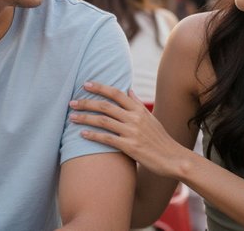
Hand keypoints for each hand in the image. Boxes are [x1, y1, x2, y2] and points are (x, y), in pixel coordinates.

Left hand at [69, 82, 189, 177]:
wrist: (172, 158)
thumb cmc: (160, 138)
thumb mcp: (151, 118)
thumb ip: (137, 104)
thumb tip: (129, 89)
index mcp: (139, 110)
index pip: (116, 93)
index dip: (100, 87)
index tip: (85, 84)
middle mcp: (135, 118)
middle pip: (106, 106)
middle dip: (86, 102)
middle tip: (71, 102)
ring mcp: (132, 132)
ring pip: (103, 121)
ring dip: (85, 118)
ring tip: (72, 117)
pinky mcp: (129, 147)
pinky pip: (107, 138)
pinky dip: (93, 135)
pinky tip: (82, 134)